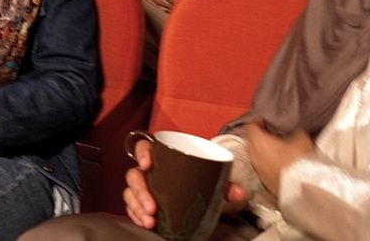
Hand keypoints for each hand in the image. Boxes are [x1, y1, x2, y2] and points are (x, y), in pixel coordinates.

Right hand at [123, 137, 247, 228]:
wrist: (197, 195)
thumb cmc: (199, 180)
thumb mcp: (213, 181)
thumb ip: (225, 184)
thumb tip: (239, 192)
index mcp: (162, 156)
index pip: (144, 146)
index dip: (142, 153)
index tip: (147, 165)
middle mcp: (149, 170)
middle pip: (134, 175)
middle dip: (140, 192)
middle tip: (152, 208)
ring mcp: (144, 186)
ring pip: (130, 193)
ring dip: (137, 207)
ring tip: (150, 221)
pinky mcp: (142, 202)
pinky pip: (132, 207)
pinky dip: (136, 216)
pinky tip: (145, 223)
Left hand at [246, 122, 314, 196]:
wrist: (301, 189)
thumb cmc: (298, 160)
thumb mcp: (301, 139)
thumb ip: (293, 132)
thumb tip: (293, 132)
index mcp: (258, 141)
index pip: (250, 126)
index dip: (257, 122)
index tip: (265, 121)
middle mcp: (253, 154)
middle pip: (250, 141)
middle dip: (258, 136)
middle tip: (269, 133)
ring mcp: (256, 169)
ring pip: (254, 154)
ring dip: (261, 150)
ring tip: (274, 147)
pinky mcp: (263, 181)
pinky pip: (260, 166)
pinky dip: (265, 161)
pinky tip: (277, 162)